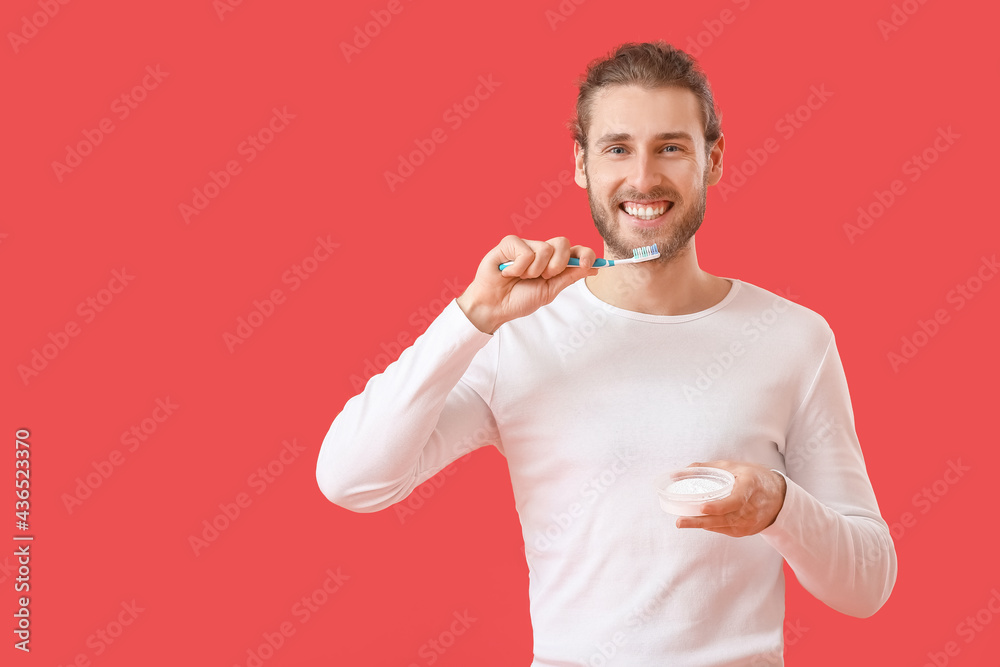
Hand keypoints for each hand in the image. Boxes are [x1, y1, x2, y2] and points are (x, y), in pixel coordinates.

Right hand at [456, 235, 598, 333]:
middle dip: (557, 265)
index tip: (588, 264)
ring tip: (520, 277)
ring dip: (533, 271)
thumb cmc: (518, 299)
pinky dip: (517, 268)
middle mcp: (541, 250)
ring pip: (545, 248)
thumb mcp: (549, 291)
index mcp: (553, 261)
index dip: (586, 254)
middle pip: (563, 243)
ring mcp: (526, 244)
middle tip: (542, 277)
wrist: (494, 306)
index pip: (576, 250)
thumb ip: (569, 277)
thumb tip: (594, 268)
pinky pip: (526, 252)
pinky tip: (507, 273)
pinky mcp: (510, 242)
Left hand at [675, 460, 786, 536]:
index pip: (735, 500)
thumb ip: (708, 468)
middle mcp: (751, 507)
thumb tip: (682, 471)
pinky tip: (699, 523)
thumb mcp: (735, 466)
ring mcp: (749, 521)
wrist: (779, 497)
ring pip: (723, 526)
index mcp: (750, 486)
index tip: (703, 507)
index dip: (719, 506)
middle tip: (680, 522)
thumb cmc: (754, 477)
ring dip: (702, 525)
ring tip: (683, 523)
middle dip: (701, 521)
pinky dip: (711, 526)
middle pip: (724, 517)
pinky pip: (725, 529)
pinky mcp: (746, 530)